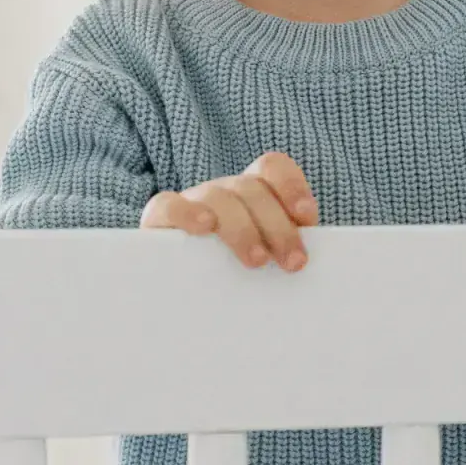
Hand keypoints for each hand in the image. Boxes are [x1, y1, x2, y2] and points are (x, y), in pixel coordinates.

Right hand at [141, 151, 318, 270]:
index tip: (307, 218)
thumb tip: (303, 264)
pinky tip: (205, 228)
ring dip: (243, 229)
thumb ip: (281, 252)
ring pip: (219, 198)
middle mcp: (223, 191)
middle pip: (251, 190)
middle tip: (292, 262)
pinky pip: (168, 205)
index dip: (292, 186)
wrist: (175, 296)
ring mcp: (191, 201)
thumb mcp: (262, 258)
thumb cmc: (231, 275)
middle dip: (278, 226)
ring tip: (257, 261)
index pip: (272, 168)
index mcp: (250, 193)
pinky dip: (188, 212)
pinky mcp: (158, 219)